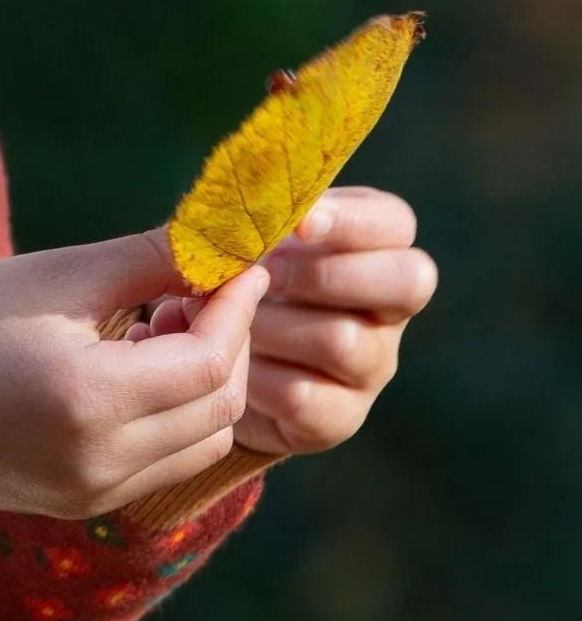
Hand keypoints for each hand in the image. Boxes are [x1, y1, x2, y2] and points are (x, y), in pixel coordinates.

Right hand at [0, 232, 268, 518]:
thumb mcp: (52, 277)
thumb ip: (148, 259)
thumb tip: (224, 240)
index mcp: (91, 399)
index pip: (211, 361)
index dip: (237, 308)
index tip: (240, 263)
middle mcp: (100, 461)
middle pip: (219, 410)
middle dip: (227, 345)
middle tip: (195, 291)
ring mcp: (91, 492)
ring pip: (200, 445)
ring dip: (203, 386)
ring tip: (156, 329)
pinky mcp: (76, 503)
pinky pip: (160, 465)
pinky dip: (171, 417)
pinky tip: (129, 368)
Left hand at [142, 185, 436, 456]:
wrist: (213, 363)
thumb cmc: (234, 280)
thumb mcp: (245, 242)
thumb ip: (253, 218)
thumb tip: (240, 204)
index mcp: (374, 249)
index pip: (395, 223)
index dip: (351, 219)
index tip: (298, 221)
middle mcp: (388, 309)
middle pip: (406, 281)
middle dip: (326, 273)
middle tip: (266, 275)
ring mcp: (373, 366)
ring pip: (344, 340)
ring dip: (270, 325)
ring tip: (224, 318)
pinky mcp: (340, 416)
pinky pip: (303, 394)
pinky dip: (254, 375)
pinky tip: (228, 362)